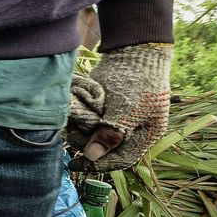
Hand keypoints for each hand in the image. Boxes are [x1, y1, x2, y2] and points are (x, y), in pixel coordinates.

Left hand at [67, 43, 172, 171]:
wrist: (132, 52)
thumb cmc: (136, 83)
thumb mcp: (126, 112)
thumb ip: (110, 135)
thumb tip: (92, 157)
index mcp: (146, 135)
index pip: (121, 159)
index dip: (98, 165)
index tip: (76, 164)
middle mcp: (132, 130)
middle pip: (106, 149)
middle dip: (86, 145)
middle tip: (71, 135)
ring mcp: (118, 118)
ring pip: (95, 136)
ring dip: (81, 133)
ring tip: (70, 124)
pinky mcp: (106, 108)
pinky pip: (91, 122)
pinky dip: (81, 121)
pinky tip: (73, 116)